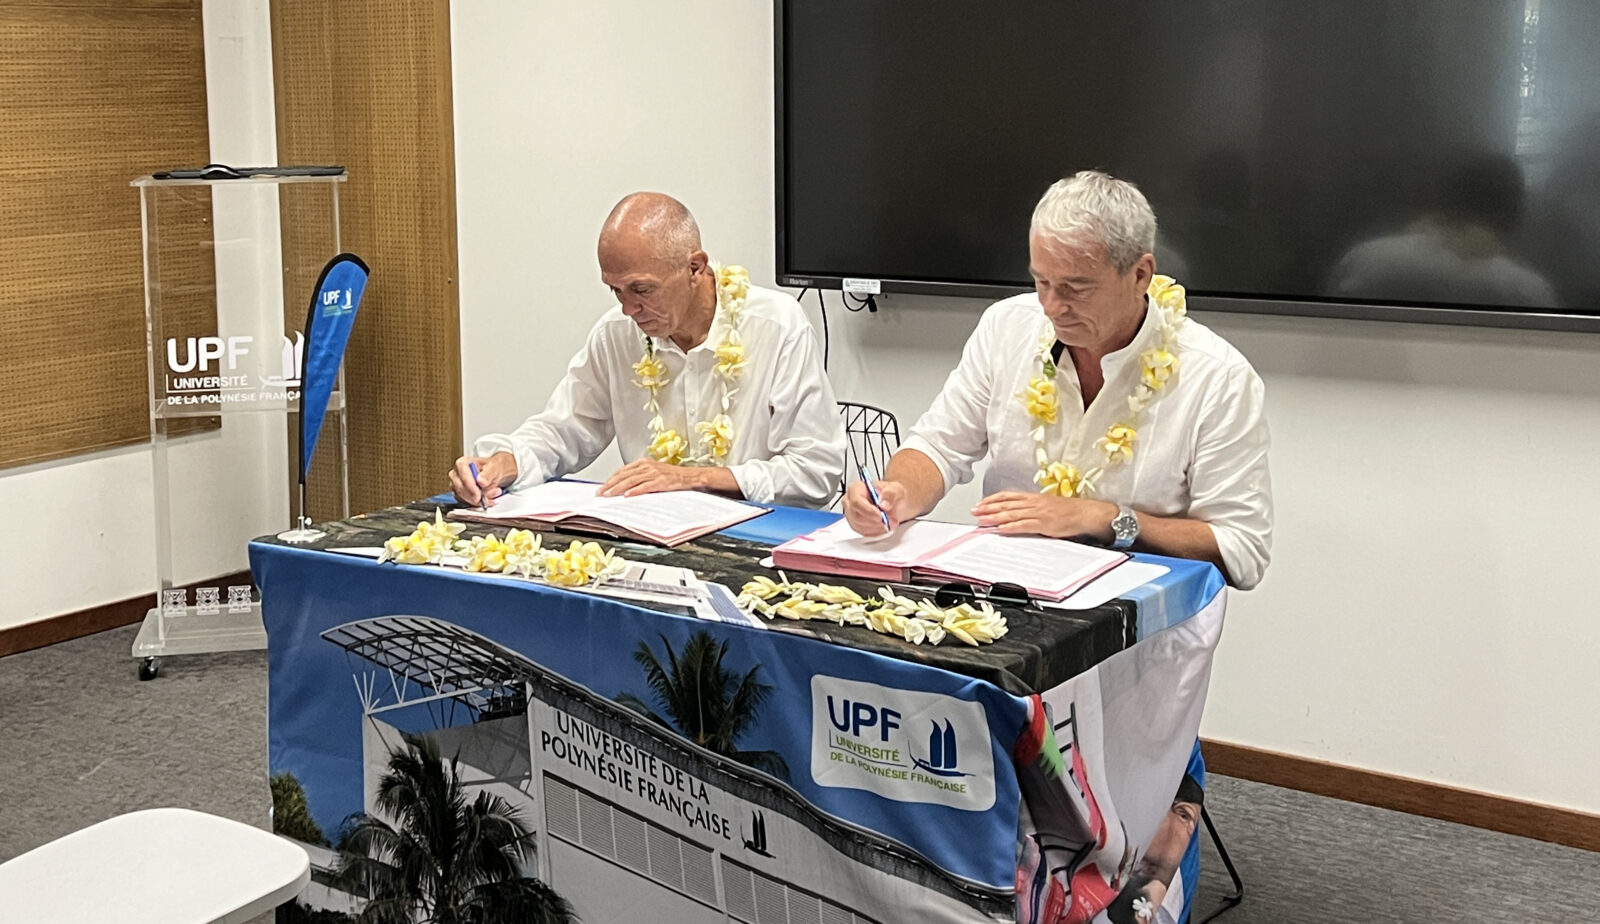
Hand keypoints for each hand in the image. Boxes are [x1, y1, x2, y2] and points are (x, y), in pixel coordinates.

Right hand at [449, 451, 516, 506]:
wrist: (493, 473)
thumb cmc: (491, 468)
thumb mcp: (494, 467)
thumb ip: (488, 474)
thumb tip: (481, 481)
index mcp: (462, 463)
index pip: (462, 476)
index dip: (470, 486)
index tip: (479, 493)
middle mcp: (457, 474)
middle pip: (461, 488)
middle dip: (477, 494)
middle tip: (491, 494)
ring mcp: (457, 485)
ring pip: (464, 497)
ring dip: (480, 499)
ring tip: (494, 493)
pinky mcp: (460, 494)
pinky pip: (467, 502)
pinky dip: (479, 503)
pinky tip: (488, 498)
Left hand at [599, 460, 704, 496]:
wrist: (688, 476)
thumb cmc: (671, 476)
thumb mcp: (652, 472)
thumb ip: (638, 476)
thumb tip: (622, 486)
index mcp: (643, 462)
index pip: (622, 470)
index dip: (610, 479)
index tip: (602, 487)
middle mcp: (647, 466)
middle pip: (624, 475)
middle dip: (610, 485)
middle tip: (601, 493)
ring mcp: (653, 473)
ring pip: (631, 481)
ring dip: (618, 489)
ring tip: (609, 495)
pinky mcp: (660, 482)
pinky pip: (644, 487)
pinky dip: (635, 491)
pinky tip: (627, 495)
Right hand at [842, 479, 910, 536]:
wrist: (895, 502)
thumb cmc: (891, 494)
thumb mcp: (896, 489)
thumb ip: (890, 494)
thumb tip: (883, 504)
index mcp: (856, 489)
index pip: (856, 501)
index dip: (868, 510)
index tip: (881, 515)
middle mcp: (850, 502)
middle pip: (857, 516)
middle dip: (875, 521)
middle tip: (889, 520)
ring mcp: (852, 515)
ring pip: (860, 526)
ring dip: (877, 527)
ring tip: (890, 522)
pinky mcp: (856, 526)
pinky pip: (864, 533)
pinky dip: (877, 532)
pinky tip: (884, 526)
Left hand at [971, 492, 1116, 540]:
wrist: (1086, 513)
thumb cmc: (1069, 511)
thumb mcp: (1047, 506)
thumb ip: (1032, 508)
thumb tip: (1018, 513)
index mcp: (1034, 497)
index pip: (1008, 496)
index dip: (992, 499)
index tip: (980, 503)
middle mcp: (1034, 503)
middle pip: (1006, 505)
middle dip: (988, 508)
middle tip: (974, 512)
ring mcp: (1038, 513)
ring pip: (1012, 514)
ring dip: (995, 517)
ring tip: (982, 520)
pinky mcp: (1044, 523)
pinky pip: (1024, 525)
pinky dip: (1011, 527)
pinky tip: (1001, 529)